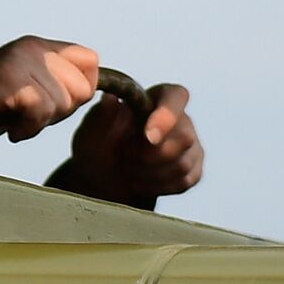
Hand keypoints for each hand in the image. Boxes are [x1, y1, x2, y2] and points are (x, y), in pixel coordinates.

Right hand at [0, 35, 98, 151]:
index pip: (90, 60)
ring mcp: (20, 60)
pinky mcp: (9, 79)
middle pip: (82, 87)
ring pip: (63, 103)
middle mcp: (32, 47)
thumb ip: (58, 83)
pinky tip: (9, 128)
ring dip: (39, 123)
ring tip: (14, 120)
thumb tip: (95, 88)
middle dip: (60, 112)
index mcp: (39, 46)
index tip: (54, 106)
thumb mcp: (28, 88)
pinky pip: (41, 111)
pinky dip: (26, 130)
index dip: (82, 89)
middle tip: (28, 115)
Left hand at [47, 83, 203, 205]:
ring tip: (129, 169)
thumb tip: (110, 99)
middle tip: (125, 156)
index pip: (176, 97)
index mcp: (157, 97)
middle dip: (151, 156)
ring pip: (183, 163)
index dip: (167, 117)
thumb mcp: (90, 132)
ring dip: (151, 173)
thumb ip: (100, 116)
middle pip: (185, 137)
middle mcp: (181, 118)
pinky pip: (185, 181)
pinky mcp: (193, 169)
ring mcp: (191, 145)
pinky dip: (159, 186)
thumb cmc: (98, 147)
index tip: (148, 137)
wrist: (102, 178)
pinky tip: (140, 182)